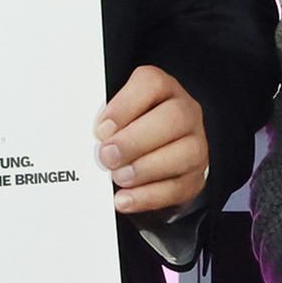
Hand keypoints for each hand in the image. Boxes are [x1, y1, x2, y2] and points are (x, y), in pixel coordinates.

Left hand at [95, 65, 209, 218]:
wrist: (148, 158)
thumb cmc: (126, 132)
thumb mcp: (113, 118)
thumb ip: (104, 123)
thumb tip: (86, 138)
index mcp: (162, 89)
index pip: (151, 84)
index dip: (125, 106)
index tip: (101, 129)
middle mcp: (185, 113)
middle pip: (173, 118)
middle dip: (135, 141)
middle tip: (106, 157)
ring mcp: (195, 145)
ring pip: (184, 153)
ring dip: (145, 169)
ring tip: (118, 177)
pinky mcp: (194, 177)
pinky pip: (178, 187)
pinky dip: (148, 196)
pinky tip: (126, 198)